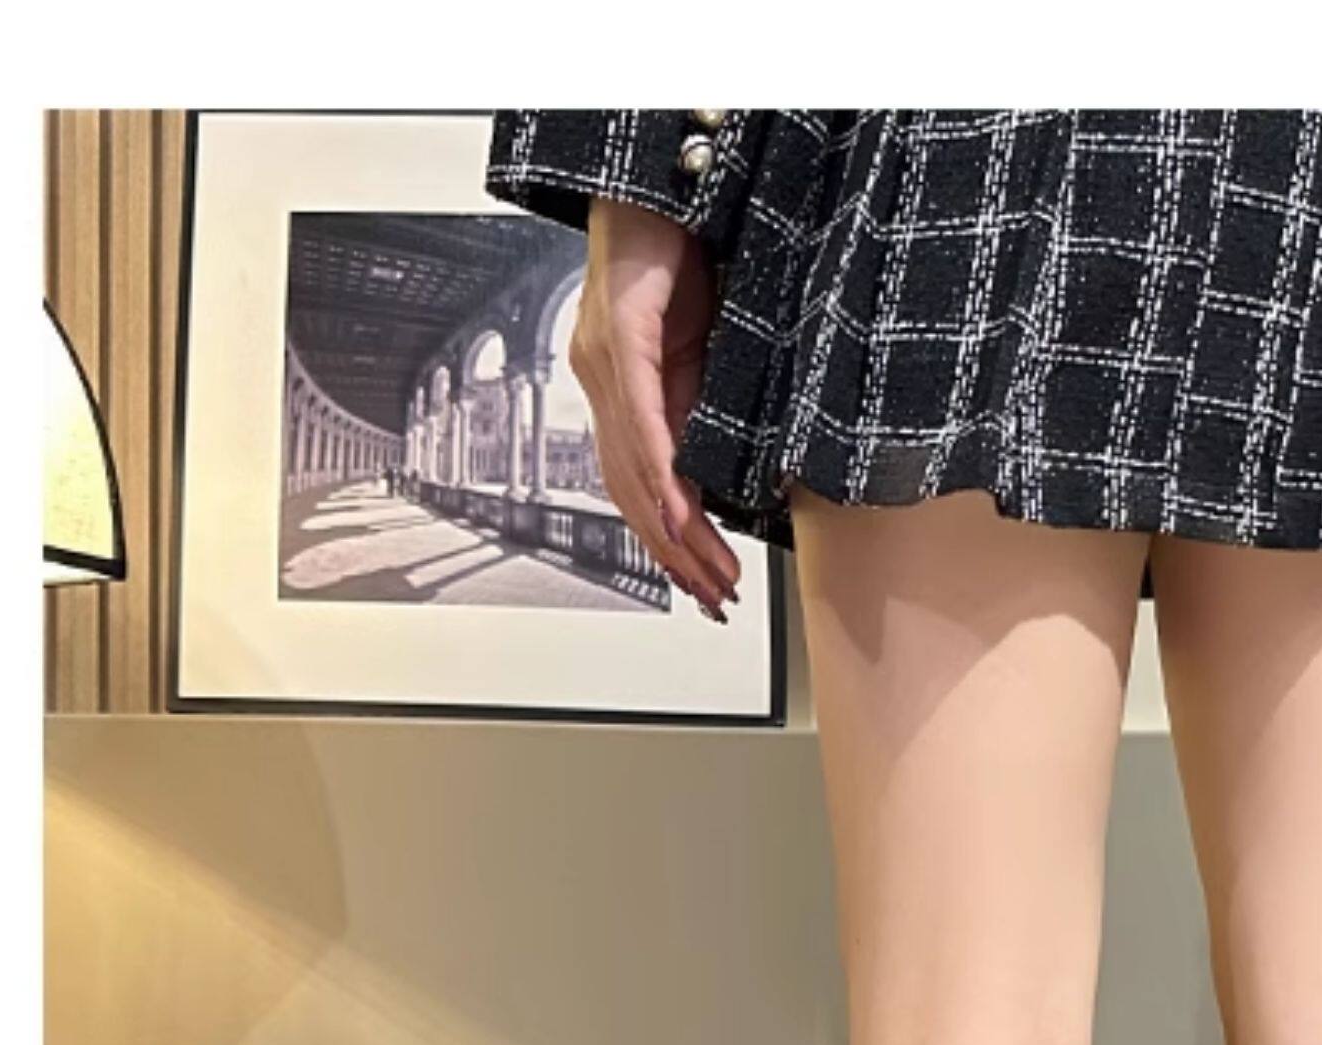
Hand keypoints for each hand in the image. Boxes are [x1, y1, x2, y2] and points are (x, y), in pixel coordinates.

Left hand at [570, 199, 743, 621]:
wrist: (658, 171)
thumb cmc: (680, 243)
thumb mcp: (705, 341)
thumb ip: (703, 400)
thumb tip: (717, 466)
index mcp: (624, 383)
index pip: (643, 483)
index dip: (672, 541)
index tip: (702, 583)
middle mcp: (603, 377)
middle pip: (635, 493)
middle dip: (677, 555)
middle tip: (712, 597)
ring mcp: (605, 360)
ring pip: (634, 472)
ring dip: (674, 532)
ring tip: (708, 572)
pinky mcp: (619, 337)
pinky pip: (640, 423)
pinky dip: (659, 474)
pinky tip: (678, 510)